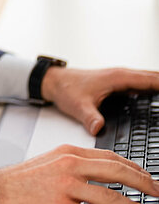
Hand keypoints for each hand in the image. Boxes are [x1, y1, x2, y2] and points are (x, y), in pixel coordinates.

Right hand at [0, 144, 158, 203]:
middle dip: (143, 184)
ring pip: (113, 198)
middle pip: (116, 172)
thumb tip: (104, 176)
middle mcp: (68, 166)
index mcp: (66, 152)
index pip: (109, 156)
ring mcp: (66, 189)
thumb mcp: (49, 164)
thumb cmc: (21, 183)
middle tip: (158, 193)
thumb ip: (74, 165)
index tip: (148, 177)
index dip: (134, 168)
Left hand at [41, 67, 158, 134]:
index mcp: (119, 77)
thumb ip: (89, 116)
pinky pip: (143, 86)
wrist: (54, 82)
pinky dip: (155, 91)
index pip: (152, 80)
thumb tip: (98, 128)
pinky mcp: (119, 86)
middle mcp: (123, 75)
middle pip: (156, 78)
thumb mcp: (78, 105)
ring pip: (150, 81)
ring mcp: (121, 80)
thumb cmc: (65, 89)